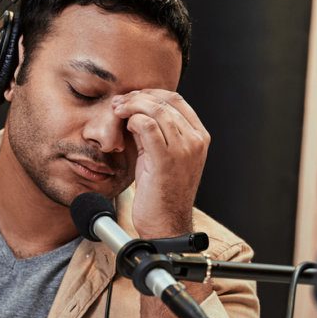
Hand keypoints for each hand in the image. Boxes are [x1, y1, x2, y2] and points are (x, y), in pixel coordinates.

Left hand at [112, 89, 209, 237]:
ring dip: (131, 106)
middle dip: (137, 97)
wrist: (166, 224)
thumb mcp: (163, 156)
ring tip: (117, 112)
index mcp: (199, 136)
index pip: (176, 100)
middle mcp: (196, 140)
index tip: (131, 98)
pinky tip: (124, 127)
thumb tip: (137, 112)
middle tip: (118, 103)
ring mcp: (184, 149)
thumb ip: (156, 133)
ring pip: (155, 110)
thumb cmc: (162, 193)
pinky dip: (132, 121)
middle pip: (165, 101)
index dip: (150, 94)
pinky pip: (147, 126)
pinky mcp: (166, 159)